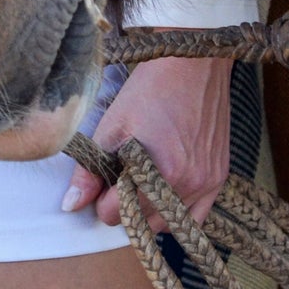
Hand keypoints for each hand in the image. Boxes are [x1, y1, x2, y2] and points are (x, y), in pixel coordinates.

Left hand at [64, 55, 230, 228]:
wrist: (191, 65)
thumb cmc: (148, 89)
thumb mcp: (111, 124)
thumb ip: (90, 169)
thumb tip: (70, 204)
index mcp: (160, 171)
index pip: (116, 215)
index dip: (102, 199)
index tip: (102, 180)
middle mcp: (188, 183)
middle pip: (142, 223)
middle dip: (124, 206)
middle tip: (118, 177)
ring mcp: (207, 183)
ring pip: (168, 224)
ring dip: (148, 212)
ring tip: (139, 181)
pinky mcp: (218, 179)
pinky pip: (195, 219)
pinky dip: (175, 213)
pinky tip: (163, 193)